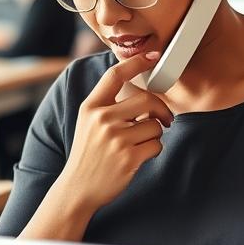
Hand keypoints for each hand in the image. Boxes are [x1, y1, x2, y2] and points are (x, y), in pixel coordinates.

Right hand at [58, 52, 173, 213]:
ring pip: (155, 125)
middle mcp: (102, 119)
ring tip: (140, 144)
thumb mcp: (87, 123)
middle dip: (161, 109)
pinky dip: (153, 150)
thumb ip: (107, 105)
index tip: (152, 56)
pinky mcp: (129, 157)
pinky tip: (139, 156)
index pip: (115, 75)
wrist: (78, 188)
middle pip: (146, 100)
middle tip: (165, 119)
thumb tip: (140, 92)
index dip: (136, 62)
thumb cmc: (88, 154)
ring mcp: (116, 139)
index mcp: (91, 107)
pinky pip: (157, 145)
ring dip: (155, 135)